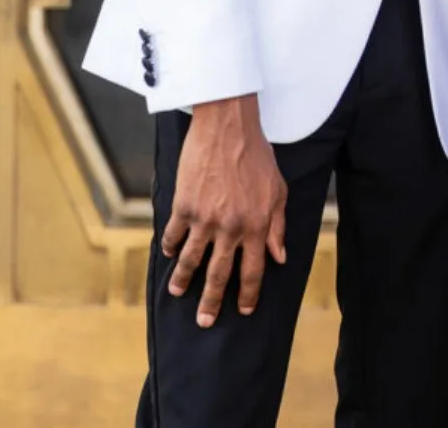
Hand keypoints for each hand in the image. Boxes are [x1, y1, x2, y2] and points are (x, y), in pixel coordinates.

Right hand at [162, 95, 287, 327]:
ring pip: (191, 260)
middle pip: (219, 275)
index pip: (253, 271)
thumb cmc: (257, 155)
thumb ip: (278, 225)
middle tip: (204, 321)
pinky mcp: (184, 206)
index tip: (244, 310)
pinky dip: (169, 247)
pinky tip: (168, 254)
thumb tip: (279, 256)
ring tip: (177, 292)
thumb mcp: (278, 190)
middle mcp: (230, 228)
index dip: (249, 294)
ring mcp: (204, 219)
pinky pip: (173, 235)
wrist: (228, 126)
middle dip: (211, 301)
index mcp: (256, 226)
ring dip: (183, 280)